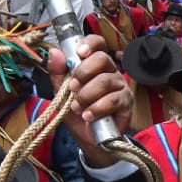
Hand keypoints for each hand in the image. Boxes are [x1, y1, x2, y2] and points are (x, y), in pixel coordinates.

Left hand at [46, 34, 131, 166]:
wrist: (88, 138)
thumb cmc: (77, 112)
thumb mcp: (61, 93)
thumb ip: (58, 73)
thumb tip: (54, 51)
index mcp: (94, 65)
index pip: (97, 43)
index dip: (89, 44)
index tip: (79, 53)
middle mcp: (110, 71)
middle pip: (102, 59)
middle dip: (83, 72)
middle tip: (72, 87)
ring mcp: (120, 86)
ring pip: (105, 81)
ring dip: (86, 95)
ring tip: (77, 107)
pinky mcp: (126, 102)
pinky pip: (112, 100)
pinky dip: (96, 109)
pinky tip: (88, 116)